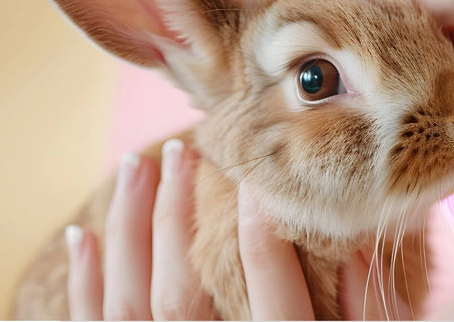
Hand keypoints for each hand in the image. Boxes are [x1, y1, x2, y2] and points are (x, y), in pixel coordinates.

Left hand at [64, 139, 404, 319]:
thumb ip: (371, 312)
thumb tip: (357, 238)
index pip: (265, 285)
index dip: (261, 225)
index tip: (256, 174)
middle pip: (179, 289)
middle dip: (175, 210)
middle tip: (182, 148)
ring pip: (127, 305)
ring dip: (126, 228)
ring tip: (135, 166)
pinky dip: (82, 284)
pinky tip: (82, 235)